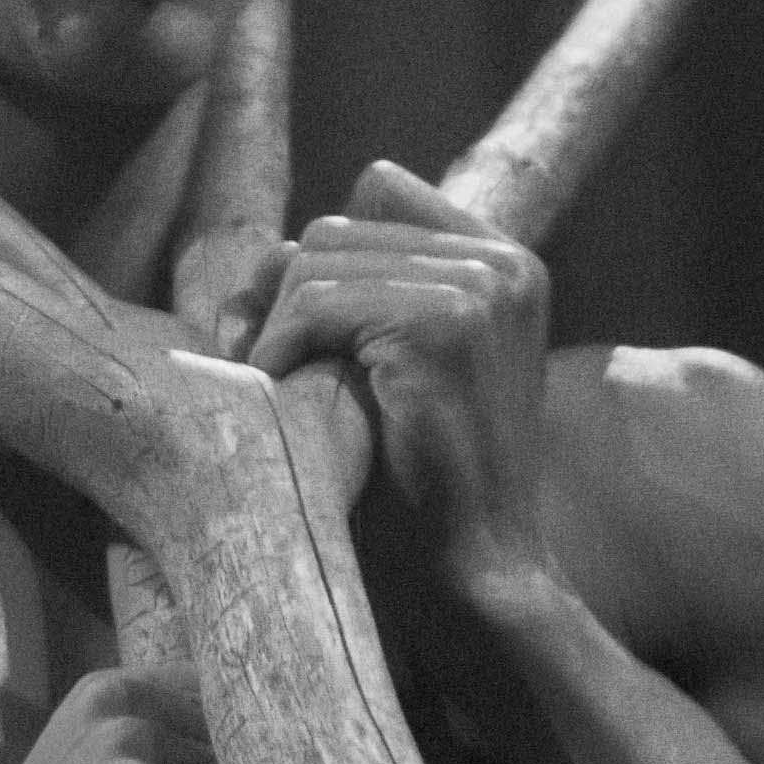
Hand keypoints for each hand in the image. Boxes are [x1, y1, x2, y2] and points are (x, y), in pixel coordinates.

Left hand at [235, 161, 557, 605]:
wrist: (477, 571)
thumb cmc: (426, 483)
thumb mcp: (403, 369)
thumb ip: (361, 298)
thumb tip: (266, 253)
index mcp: (506, 263)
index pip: (381, 192)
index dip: (320, 258)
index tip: (286, 329)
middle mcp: (503, 262)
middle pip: (338, 230)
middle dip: (282, 295)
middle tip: (258, 365)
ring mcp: (480, 288)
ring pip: (319, 261)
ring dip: (275, 325)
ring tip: (269, 385)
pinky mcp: (445, 324)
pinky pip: (318, 303)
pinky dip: (280, 346)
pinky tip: (276, 391)